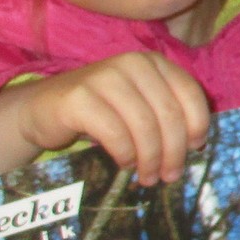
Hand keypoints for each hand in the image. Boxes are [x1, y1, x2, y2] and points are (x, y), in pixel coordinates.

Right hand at [0, 52, 209, 184]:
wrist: (42, 109)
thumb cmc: (100, 111)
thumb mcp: (138, 105)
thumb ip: (165, 114)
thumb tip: (196, 146)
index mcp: (153, 62)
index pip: (190, 93)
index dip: (197, 124)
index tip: (195, 149)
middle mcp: (132, 64)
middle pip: (169, 114)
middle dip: (174, 151)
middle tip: (170, 176)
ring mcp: (104, 77)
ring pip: (145, 126)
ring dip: (150, 159)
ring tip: (149, 177)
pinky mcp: (78, 97)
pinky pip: (115, 133)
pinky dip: (125, 154)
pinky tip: (125, 164)